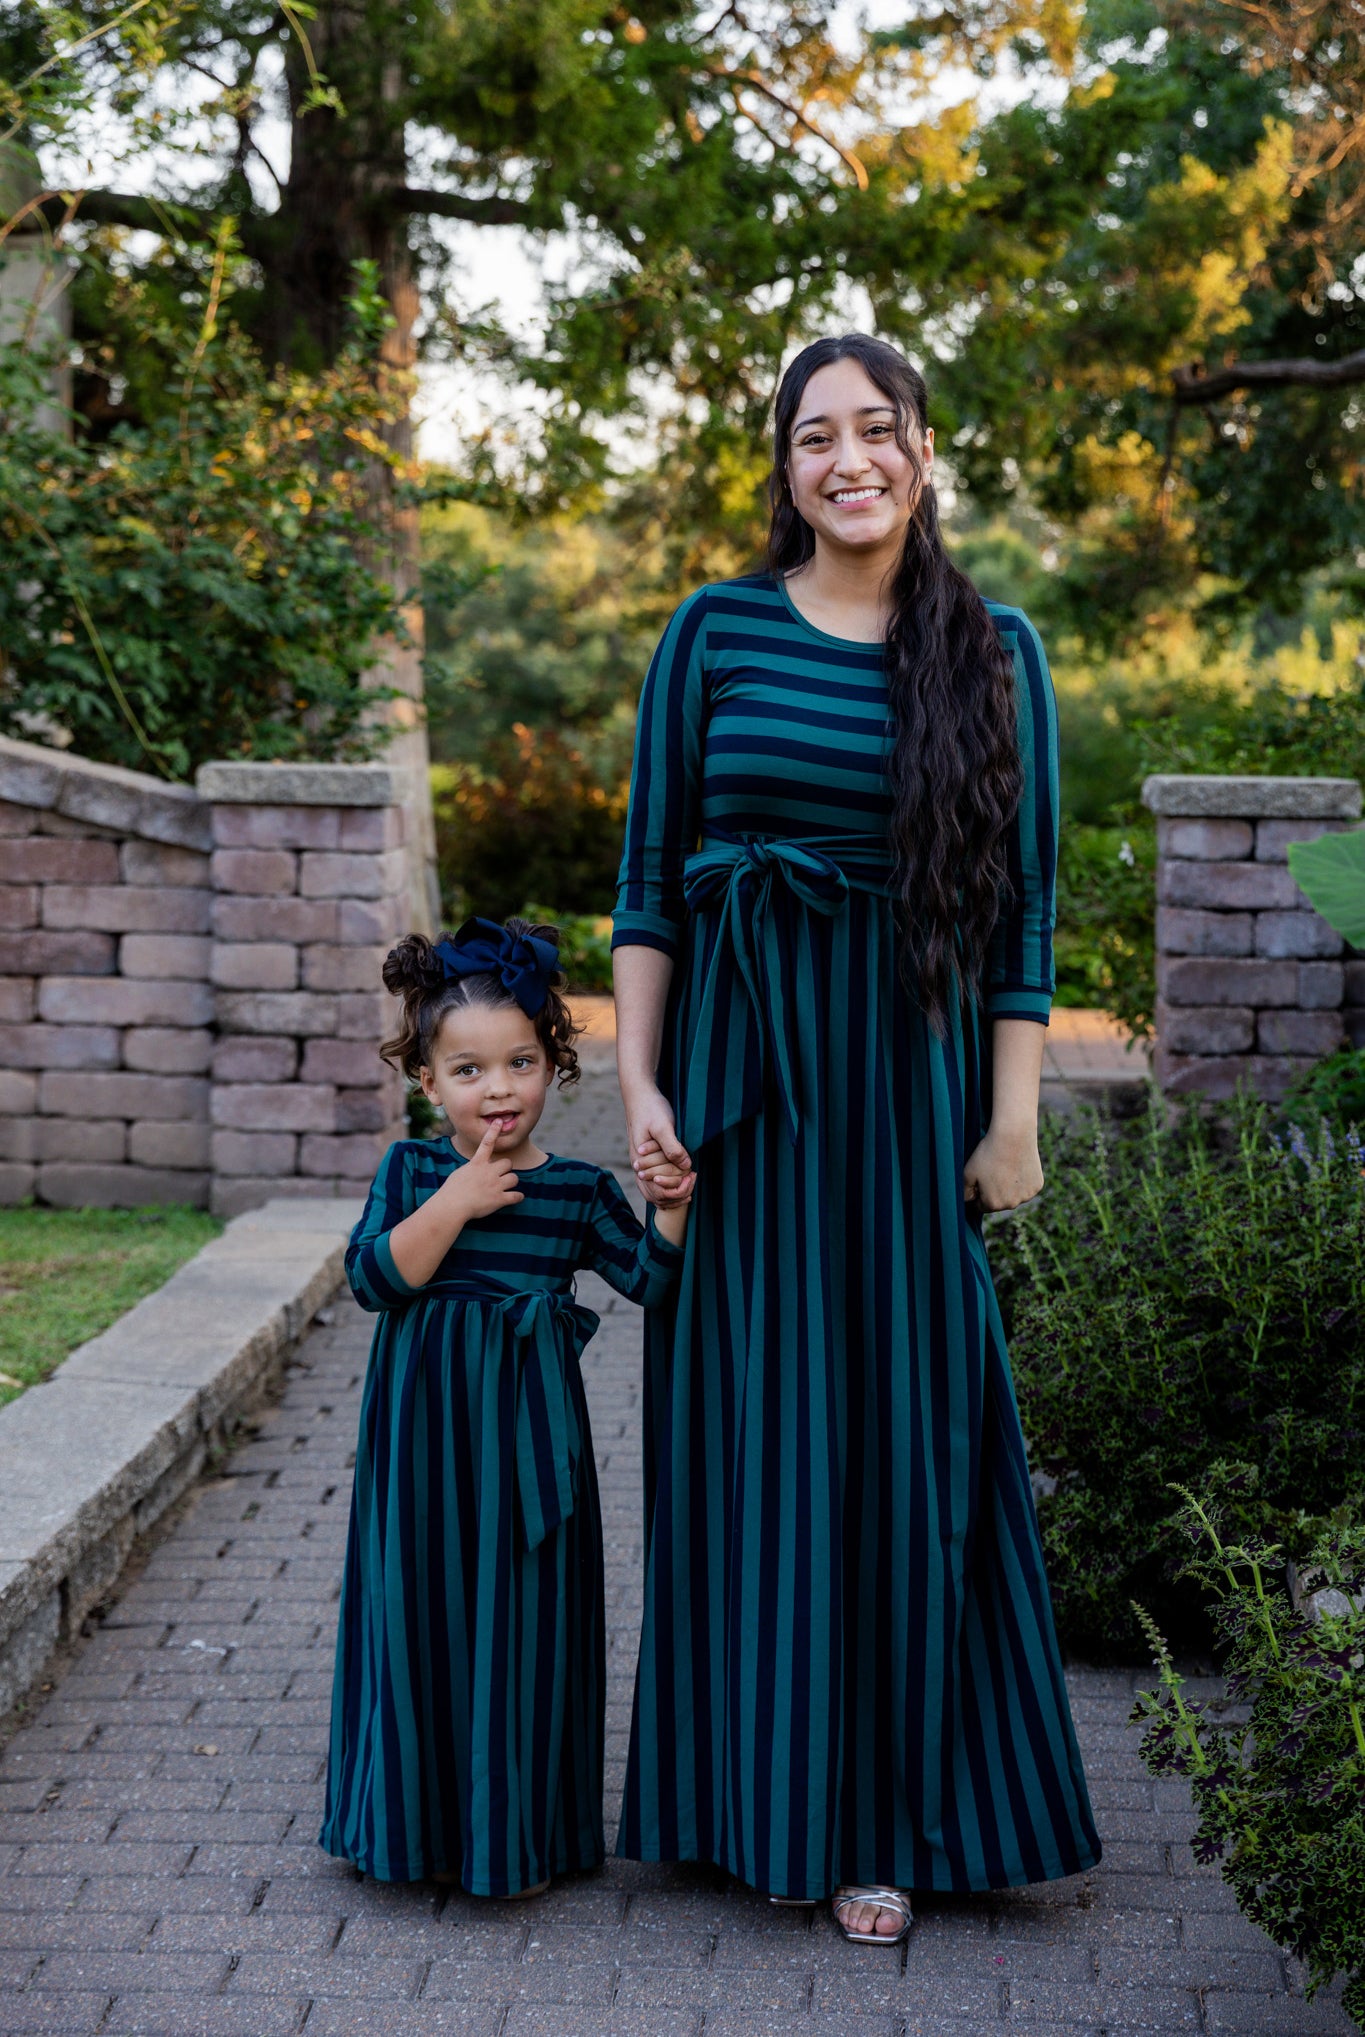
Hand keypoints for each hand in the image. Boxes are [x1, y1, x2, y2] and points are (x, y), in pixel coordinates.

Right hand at [446, 1121, 525, 1220]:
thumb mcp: (460, 1173)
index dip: (493, 1131)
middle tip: (500, 1176)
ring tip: (504, 1188)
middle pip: (508, 1163)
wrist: (451, 1206)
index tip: (498, 1121)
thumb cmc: (451, 1191)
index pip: (487, 1143)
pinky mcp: (499, 1199)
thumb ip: (472, 1168)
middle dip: (505, 1169)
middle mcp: (488, 1172)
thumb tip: (477, 1167)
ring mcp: (495, 1185)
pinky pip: (517, 1196)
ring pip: (514, 1178)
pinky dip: (518, 1197)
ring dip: (511, 1182)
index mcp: (477, 1164)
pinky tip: (515, 1198)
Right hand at [624, 1084, 693, 1206]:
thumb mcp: (663, 1126)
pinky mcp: (647, 1159)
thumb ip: (672, 1147)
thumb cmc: (651, 1108)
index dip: (677, 1189)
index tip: (692, 1176)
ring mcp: (641, 1164)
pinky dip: (667, 1186)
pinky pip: (654, 1182)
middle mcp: (638, 1166)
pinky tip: (681, 1180)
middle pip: (656, 1195)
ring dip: (672, 1193)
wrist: (640, 1095)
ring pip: (654, 1192)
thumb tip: (686, 1166)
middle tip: (694, 1178)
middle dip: (677, 1194)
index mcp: (640, 1161)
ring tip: (689, 1183)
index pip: (658, 1190)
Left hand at [963, 1125, 1042, 1212]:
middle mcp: (1011, 1204)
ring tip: (1006, 1167)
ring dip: (1010, 1187)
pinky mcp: (1037, 1186)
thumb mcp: (967, 1173)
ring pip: (1014, 1195)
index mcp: (993, 1204)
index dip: (979, 1192)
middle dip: (994, 1191)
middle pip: (999, 1202)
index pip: (981, 1205)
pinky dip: (1022, 1181)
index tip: (981, 1177)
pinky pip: (1026, 1187)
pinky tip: (1018, 1166)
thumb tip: (966, 1202)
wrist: (1013, 1135)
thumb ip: (964, 1192)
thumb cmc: (988, 1154)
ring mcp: (1026, 1196)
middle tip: (994, 1169)